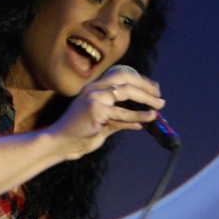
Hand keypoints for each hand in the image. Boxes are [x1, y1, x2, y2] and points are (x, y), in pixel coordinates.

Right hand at [46, 69, 164, 159]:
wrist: (58, 143)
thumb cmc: (78, 134)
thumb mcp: (102, 124)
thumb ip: (119, 120)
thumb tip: (140, 122)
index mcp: (94, 88)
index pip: (120, 75)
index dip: (139, 80)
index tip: (153, 89)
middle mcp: (94, 89)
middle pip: (125, 79)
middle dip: (145, 86)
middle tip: (159, 96)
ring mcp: (94, 99)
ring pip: (126, 93)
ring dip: (146, 99)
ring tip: (159, 106)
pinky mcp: (96, 112)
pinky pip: (122, 114)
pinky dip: (138, 116)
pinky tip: (149, 117)